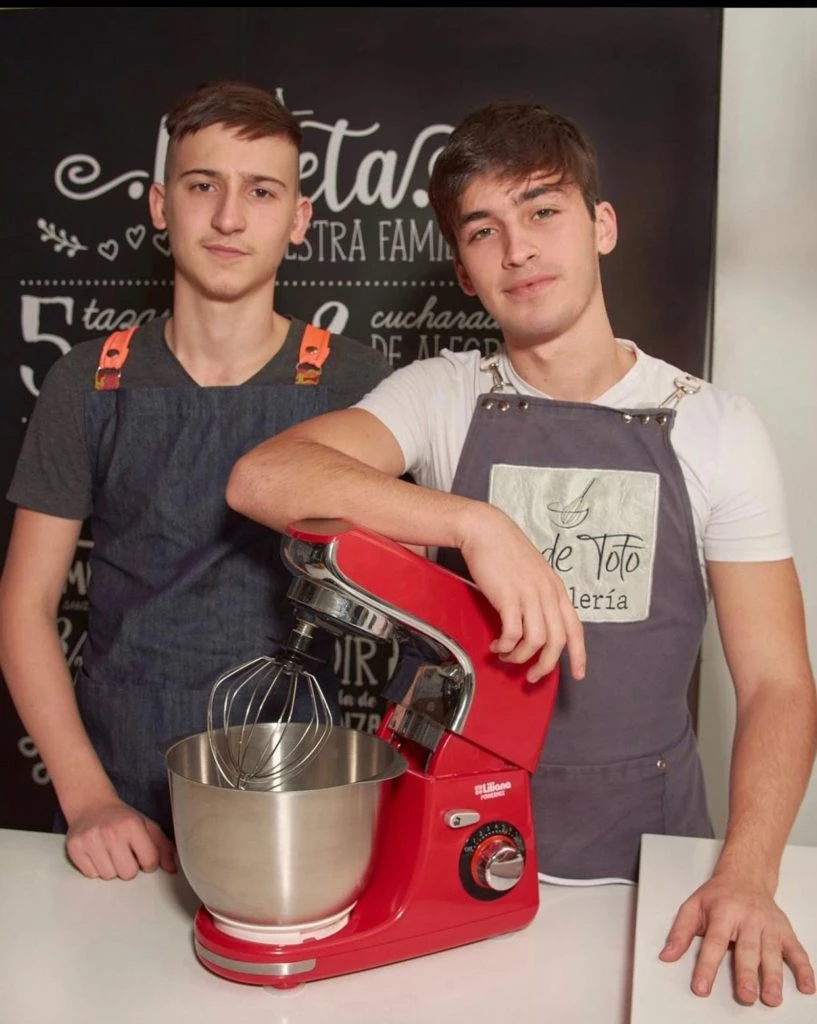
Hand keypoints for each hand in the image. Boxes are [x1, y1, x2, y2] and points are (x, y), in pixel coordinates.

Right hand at [65, 799, 176, 880]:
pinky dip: (96, 869)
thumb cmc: (122, 818)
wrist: (91, 805)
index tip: (143, 855)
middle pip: (127, 873)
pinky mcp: (75, 848)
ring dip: (112, 869)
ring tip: (110, 852)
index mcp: (132, 825)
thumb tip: (173, 869)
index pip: (149, 861)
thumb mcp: (146, 825)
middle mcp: (111, 832)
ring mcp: (91, 841)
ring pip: (108, 876)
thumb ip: (162, 846)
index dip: (149, 862)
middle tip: (124, 853)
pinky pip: (90, 875)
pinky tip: (98, 854)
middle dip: (129, 867)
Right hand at [460, 505, 584, 682]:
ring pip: (536, 641)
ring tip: (506, 656)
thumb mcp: (533, 573)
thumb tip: (536, 624)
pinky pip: (512, 634)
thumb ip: (539, 596)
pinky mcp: (508, 597)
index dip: (579, 655)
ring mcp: (529, 595)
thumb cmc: (505, 551)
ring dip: (520, 657)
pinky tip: (496, 646)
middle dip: (546, 666)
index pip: (575, 628)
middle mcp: (547, 594)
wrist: (485, 530)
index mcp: (556, 589)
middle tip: (532, 677)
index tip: (578, 674)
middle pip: (557, 641)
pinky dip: (505, 646)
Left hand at [659, 872, 815, 1005]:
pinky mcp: (784, 931)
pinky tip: (806, 986)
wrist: (746, 876)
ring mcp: (768, 925)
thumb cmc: (719, 896)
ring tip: (771, 997)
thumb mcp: (693, 906)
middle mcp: (747, 919)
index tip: (701, 987)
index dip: (706, 966)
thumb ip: (680, 932)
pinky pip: (796, 950)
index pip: (713, 942)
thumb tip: (666, 955)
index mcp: (723, 912)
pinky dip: (804, 969)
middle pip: (746, 949)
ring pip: (771, 952)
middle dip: (746, 974)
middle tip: (745, 995)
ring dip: (773, 976)